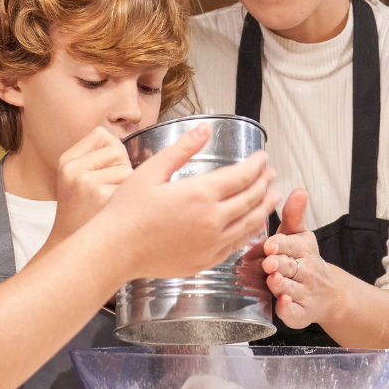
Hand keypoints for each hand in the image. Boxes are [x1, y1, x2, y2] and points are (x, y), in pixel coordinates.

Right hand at [49, 127, 132, 242]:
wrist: (72, 248)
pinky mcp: (101, 197)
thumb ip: (97, 158)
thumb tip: (123, 139)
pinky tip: (115, 213)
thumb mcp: (77, 180)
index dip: (112, 150)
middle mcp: (73, 168)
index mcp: (67, 160)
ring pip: (128, 168)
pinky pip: (132, 186)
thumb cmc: (83, 215)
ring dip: (128, 186)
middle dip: (122, 168)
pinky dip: (130, 200)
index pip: (101, 134)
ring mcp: (86, 182)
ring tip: (111, 203)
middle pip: (118, 149)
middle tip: (108, 192)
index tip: (107, 170)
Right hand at [96, 124, 279, 280]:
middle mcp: (212, 219)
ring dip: (264, 208)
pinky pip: (236, 245)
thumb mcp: (151, 171)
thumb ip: (182, 149)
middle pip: (250, 199)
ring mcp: (211, 243)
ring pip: (249, 223)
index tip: (263, 157)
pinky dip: (249, 232)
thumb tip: (204, 128)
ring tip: (273, 198)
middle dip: (264, 184)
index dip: (256, 165)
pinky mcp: (206, 261)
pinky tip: (252, 226)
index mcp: (200, 193)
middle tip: (271, 175)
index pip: (241, 175)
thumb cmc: (127, 211)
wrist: (115, 251)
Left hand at [262, 189, 347, 329]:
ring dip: (281, 285)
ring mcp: (304, 293)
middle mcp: (305, 272)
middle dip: (279, 265)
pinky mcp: (301, 313)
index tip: (270, 244)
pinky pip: (294, 313)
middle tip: (269, 263)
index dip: (280, 245)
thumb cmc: (305, 261)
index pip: (291, 245)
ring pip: (290, 289)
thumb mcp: (300, 236)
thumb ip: (294, 215)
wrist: (329, 293)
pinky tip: (282, 304)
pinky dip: (288, 310)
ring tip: (273, 280)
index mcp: (302, 250)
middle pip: (290, 267)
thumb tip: (299, 190)